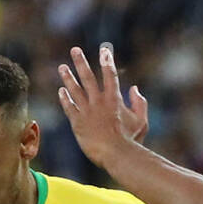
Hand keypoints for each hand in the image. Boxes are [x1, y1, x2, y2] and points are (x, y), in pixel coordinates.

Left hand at [58, 43, 148, 166]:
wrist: (115, 154)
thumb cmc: (130, 141)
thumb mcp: (141, 121)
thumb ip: (139, 103)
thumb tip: (134, 88)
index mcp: (114, 99)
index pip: (110, 75)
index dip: (107, 61)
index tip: (104, 49)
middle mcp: (99, 102)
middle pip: (88, 77)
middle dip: (81, 62)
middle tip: (74, 50)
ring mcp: (87, 111)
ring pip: (75, 90)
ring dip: (68, 77)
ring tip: (62, 67)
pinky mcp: (78, 123)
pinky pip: (70, 107)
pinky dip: (65, 99)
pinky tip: (61, 91)